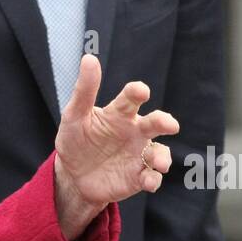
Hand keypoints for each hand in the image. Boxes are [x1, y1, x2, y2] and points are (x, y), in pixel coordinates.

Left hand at [53, 54, 179, 213]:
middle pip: (155, 123)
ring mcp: (138, 154)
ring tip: (158, 162)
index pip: (131, 98)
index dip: (137, 92)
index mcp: (120, 113)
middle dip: (164, 122)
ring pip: (159, 152)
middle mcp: (134, 131)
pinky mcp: (138, 176)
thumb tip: (89, 58)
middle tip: (168, 124)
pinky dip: (153, 180)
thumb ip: (84, 90)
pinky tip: (148, 182)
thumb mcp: (74, 115)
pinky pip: (152, 177)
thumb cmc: (76, 139)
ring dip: (162, 157)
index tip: (140, 91)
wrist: (72, 175)